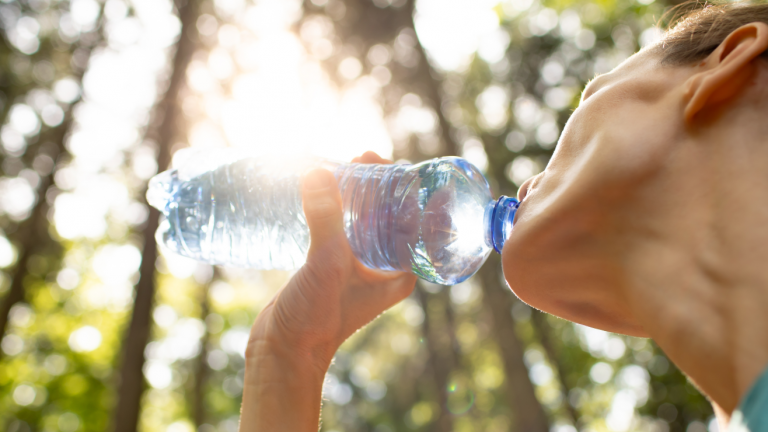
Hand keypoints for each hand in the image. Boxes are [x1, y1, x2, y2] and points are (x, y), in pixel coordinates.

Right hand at [247, 151, 417, 370]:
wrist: (284, 351)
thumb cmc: (316, 319)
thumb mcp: (326, 264)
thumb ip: (325, 219)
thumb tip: (319, 171)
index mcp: (399, 272)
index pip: (414, 221)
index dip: (405, 189)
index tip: (388, 163)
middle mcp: (384, 269)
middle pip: (389, 216)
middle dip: (378, 185)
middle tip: (362, 158)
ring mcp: (358, 267)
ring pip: (363, 220)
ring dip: (356, 194)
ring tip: (343, 166)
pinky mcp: (333, 266)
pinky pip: (340, 229)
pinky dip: (335, 208)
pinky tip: (322, 190)